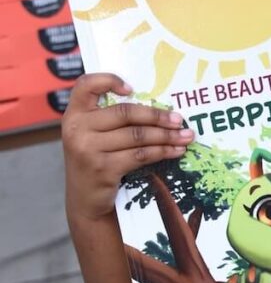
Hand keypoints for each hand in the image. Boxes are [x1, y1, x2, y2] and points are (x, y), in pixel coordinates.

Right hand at [62, 73, 194, 220]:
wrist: (85, 202)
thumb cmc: (96, 162)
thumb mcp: (92, 137)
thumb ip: (108, 119)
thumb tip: (156, 107)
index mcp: (74, 114)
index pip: (86, 85)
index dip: (108, 80)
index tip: (132, 88)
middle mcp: (77, 128)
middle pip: (125, 113)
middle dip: (157, 116)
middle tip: (179, 119)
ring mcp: (88, 149)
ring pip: (137, 135)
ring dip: (166, 136)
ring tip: (185, 136)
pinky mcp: (103, 168)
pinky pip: (141, 155)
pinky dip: (162, 151)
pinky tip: (175, 151)